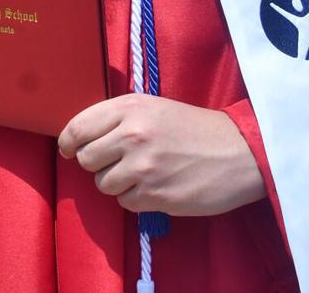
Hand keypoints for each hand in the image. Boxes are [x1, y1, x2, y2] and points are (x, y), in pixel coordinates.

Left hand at [57, 94, 265, 215]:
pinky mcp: (156, 196)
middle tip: (116, 162)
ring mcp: (143, 167)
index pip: (77, 128)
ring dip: (116, 183)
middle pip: (85, 159)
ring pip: (102, 184)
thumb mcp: (153, 107)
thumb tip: (81, 136)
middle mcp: (131, 135)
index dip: (68, 142)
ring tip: (141, 174)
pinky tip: (155, 187)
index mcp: (129, 108)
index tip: (69, 149)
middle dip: (96, 164)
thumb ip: (117, 117)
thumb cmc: (194, 128)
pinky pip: (125, 202)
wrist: (240, 152)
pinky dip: (135, 199)